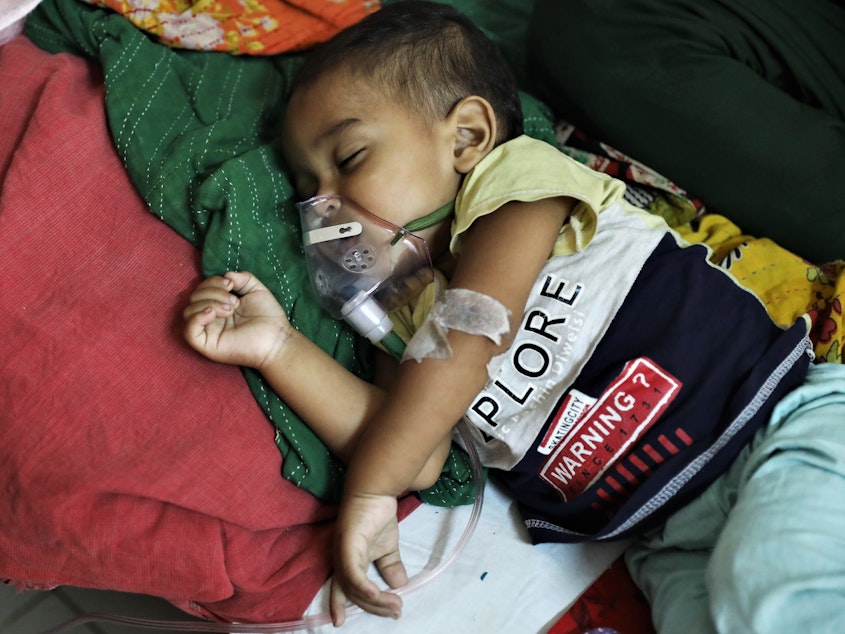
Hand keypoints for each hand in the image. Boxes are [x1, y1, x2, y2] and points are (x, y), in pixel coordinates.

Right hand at [183, 271, 291, 369]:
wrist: (277, 339)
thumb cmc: (268, 318)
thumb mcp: (257, 290)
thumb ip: (243, 279)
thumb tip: (227, 274)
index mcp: (219, 305)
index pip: (202, 289)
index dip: (212, 282)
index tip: (231, 285)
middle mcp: (211, 318)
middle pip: (194, 298)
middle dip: (212, 292)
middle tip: (233, 301)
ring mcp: (208, 332)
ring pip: (188, 312)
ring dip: (208, 303)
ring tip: (230, 309)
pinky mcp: (207, 345)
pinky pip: (188, 332)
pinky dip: (197, 318)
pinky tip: (212, 313)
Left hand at [330, 493, 407, 626]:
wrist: (376, 491)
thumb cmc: (377, 515)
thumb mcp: (388, 547)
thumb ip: (391, 565)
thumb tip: (400, 585)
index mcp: (346, 560)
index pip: (339, 588)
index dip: (338, 605)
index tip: (340, 623)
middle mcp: (339, 559)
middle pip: (351, 593)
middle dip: (374, 608)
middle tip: (395, 612)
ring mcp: (342, 553)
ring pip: (354, 588)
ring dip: (376, 601)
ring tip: (396, 605)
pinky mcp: (347, 546)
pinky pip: (354, 575)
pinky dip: (365, 588)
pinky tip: (378, 596)